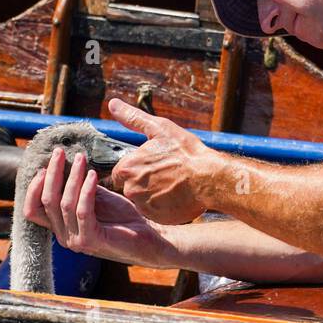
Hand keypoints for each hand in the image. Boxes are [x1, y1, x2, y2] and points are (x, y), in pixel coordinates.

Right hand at [23, 148, 167, 265]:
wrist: (151, 238)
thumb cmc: (124, 218)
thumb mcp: (97, 198)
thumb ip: (79, 187)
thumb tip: (66, 163)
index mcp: (62, 227)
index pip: (32, 209)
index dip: (34, 187)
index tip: (45, 165)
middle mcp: (65, 236)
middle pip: (46, 202)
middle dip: (52, 173)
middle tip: (59, 152)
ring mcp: (77, 240)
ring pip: (63, 204)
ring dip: (71, 177)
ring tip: (81, 158)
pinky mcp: (93, 241)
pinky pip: (83, 210)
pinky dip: (86, 190)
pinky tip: (93, 175)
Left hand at [108, 98, 213, 224]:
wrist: (209, 177)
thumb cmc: (186, 151)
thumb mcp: (159, 129)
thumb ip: (132, 118)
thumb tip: (113, 103)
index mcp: (127, 168)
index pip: (121, 172)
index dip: (136, 168)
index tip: (152, 165)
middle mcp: (130, 189)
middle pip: (130, 187)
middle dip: (144, 182)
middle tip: (165, 174)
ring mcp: (144, 206)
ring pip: (142, 200)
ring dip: (153, 195)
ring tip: (172, 185)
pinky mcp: (157, 218)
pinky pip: (154, 212)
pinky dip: (163, 206)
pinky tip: (176, 196)